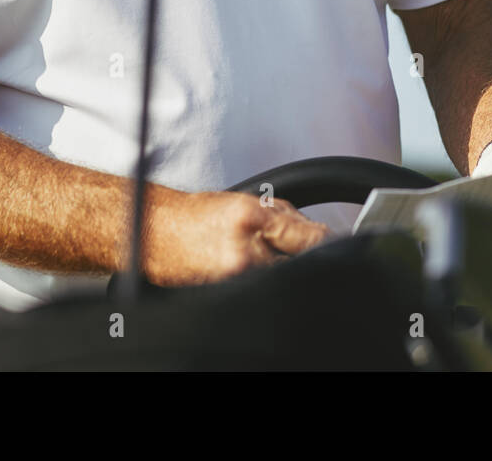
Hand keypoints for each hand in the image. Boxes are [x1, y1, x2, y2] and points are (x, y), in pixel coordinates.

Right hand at [141, 189, 332, 285]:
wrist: (157, 232)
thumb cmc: (195, 215)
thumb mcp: (243, 202)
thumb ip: (283, 215)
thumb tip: (318, 233)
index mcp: (251, 216)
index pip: (306, 236)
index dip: (325, 241)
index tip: (334, 242)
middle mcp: (245, 247)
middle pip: (299, 260)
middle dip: (307, 255)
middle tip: (306, 251)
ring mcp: (236, 273)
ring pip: (283, 275)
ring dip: (286, 267)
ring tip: (271, 256)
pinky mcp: (226, 290)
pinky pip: (261, 286)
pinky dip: (267, 279)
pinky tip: (257, 269)